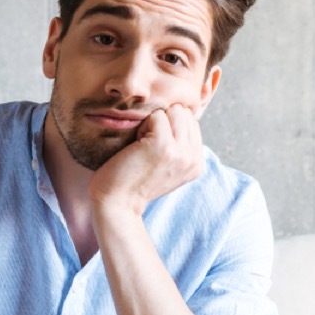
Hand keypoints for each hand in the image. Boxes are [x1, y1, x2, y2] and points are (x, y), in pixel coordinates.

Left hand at [89, 103, 203, 214]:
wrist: (117, 203)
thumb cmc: (134, 181)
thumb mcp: (167, 166)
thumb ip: (179, 146)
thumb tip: (181, 114)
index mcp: (197, 163)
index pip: (191, 122)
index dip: (169, 127)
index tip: (154, 149)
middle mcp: (193, 159)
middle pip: (184, 113)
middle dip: (163, 122)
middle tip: (147, 146)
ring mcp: (181, 152)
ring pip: (174, 111)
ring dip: (153, 123)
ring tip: (143, 145)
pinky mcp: (164, 146)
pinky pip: (157, 116)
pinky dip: (142, 126)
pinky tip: (136, 146)